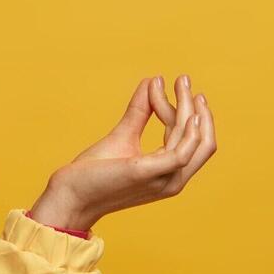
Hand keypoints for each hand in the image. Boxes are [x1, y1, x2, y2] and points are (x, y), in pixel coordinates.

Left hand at [30, 74, 217, 230]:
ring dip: (189, 109)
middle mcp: (173, 180)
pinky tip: (179, 108)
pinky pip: (181, 151)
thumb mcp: (123, 135)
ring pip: (194, 141)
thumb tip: (153, 81)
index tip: (171, 84)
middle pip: (202, 142)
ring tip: (180, 83)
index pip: (191, 141)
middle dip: (197, 109)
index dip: (186, 111)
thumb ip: (140, 112)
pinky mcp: (148, 173)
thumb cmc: (94, 171)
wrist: (71, 194)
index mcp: (168, 173)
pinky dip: (187, 129)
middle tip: (183, 79)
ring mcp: (163, 179)